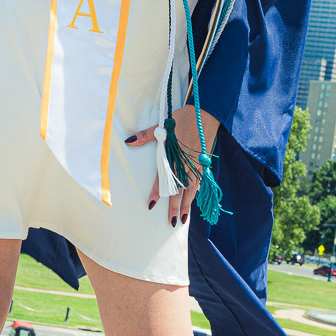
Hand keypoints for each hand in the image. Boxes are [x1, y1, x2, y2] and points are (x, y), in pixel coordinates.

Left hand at [127, 105, 218, 226]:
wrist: (206, 113)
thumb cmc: (183, 118)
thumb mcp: (163, 124)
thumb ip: (146, 135)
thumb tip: (129, 140)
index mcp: (174, 155)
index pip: (163, 178)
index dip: (157, 192)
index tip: (151, 205)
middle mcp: (186, 164)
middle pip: (180, 190)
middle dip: (175, 207)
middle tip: (172, 222)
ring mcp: (196, 165)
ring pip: (191, 189)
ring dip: (187, 204)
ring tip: (183, 218)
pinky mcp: (203, 163)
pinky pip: (199, 182)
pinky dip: (195, 193)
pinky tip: (193, 199)